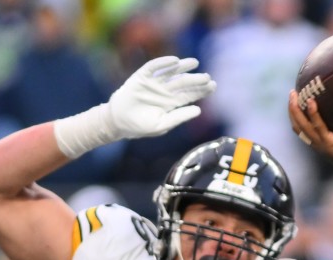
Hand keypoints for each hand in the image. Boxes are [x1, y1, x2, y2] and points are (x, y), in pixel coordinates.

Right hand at [55, 56, 214, 158]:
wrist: (119, 122)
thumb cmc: (141, 126)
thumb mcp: (162, 124)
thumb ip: (179, 117)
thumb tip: (199, 110)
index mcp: (173, 103)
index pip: (190, 95)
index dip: (202, 90)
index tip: (213, 86)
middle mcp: (166, 91)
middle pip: (184, 83)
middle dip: (196, 79)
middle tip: (207, 77)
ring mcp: (154, 84)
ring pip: (171, 73)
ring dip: (183, 67)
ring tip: (194, 62)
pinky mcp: (142, 77)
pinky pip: (153, 68)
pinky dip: (163, 63)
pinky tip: (174, 61)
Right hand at [287, 91, 332, 174]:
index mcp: (321, 143)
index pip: (302, 129)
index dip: (295, 116)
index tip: (296, 100)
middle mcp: (318, 145)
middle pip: (297, 126)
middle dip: (292, 109)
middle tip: (292, 93)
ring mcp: (323, 145)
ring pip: (302, 126)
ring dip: (296, 109)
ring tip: (295, 94)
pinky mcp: (330, 144)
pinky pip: (318, 127)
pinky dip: (313, 114)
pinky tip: (312, 102)